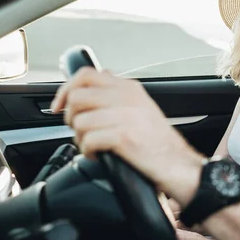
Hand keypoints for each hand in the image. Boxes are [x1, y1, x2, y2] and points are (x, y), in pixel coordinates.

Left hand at [51, 67, 202, 203]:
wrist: (179, 164)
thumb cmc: (158, 142)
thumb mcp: (141, 108)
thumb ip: (116, 95)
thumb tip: (88, 87)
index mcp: (130, 88)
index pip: (85, 75)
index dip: (65, 90)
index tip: (60, 107)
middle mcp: (128, 97)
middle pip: (76, 97)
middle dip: (71, 118)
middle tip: (82, 131)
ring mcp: (127, 116)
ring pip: (79, 121)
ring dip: (80, 139)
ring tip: (94, 146)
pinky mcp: (125, 137)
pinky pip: (88, 140)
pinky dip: (88, 152)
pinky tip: (99, 155)